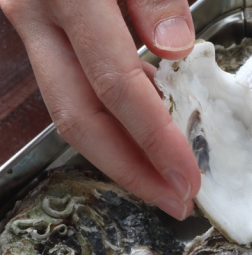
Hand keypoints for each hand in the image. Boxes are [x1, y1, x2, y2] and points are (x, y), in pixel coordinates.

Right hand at [0, 0, 200, 219]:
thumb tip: (174, 48)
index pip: (116, 86)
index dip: (154, 139)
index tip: (188, 177)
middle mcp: (35, 17)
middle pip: (79, 119)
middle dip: (130, 171)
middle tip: (173, 204)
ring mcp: (28, 26)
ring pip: (69, 112)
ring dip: (119, 157)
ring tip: (162, 185)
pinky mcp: (37, 31)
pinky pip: (71, 89)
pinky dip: (109, 123)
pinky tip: (142, 140)